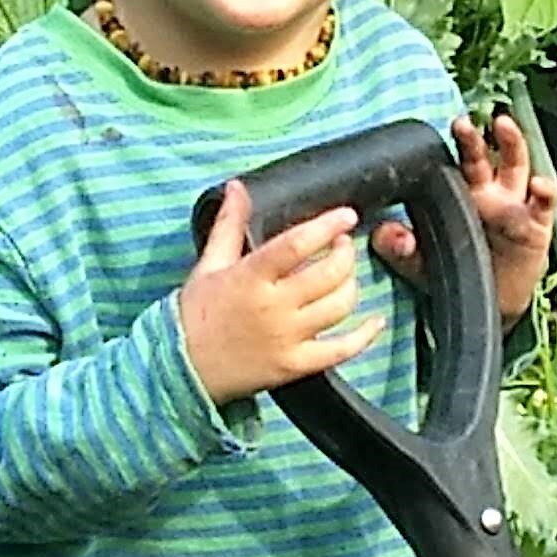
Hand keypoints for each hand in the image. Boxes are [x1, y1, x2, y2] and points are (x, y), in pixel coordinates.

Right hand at [180, 185, 380, 407]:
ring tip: (345, 275)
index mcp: (250, 278)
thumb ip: (229, 224)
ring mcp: (287, 338)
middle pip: (328, 274)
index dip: (326, 226)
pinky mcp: (295, 365)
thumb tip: (237, 187)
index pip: (296, 245)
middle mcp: (273, 307)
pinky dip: (364, 335)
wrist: (181, 368)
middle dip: (345, 253)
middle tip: (343, 244)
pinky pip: (341, 350)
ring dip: (351, 285)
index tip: (346, 215)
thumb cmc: (195, 314)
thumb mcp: (209, 264)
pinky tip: (374, 321)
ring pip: (339, 306)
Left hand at [371, 112, 556, 324]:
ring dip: (512, 143)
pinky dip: (545, 191)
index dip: (446, 147)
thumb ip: (398, 249)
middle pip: (482, 157)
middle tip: (461, 123)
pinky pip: (545, 204)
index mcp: (461, 195)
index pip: (453, 163)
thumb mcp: (421, 264)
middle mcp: (489, 193)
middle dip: (472, 138)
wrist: (491, 304)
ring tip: (504, 125)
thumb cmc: (457, 274)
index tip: (436, 132)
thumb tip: (382, 233)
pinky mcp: (537, 225)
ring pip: (516, 166)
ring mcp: (514, 206)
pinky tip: (540, 184)